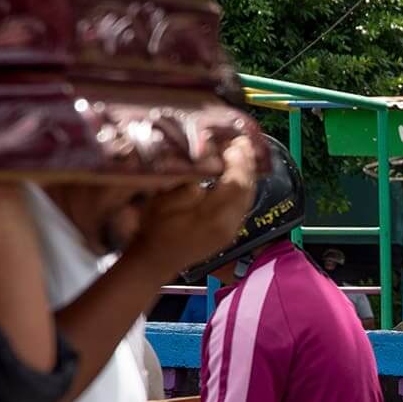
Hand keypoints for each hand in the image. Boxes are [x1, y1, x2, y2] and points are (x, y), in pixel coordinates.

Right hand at [129, 135, 258, 274]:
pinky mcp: (231, 231)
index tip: (233, 143)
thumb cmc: (155, 228)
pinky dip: (243, 186)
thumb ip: (186, 183)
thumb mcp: (163, 201)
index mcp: (212, 217)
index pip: (235, 184)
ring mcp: (232, 230)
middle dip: (246, 164)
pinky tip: (237, 173)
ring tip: (242, 153)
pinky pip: (243, 205)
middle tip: (242, 142)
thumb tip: (205, 164)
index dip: (237, 162)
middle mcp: (229, 225)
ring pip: (248, 197)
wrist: (157, 259)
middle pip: (247, 190)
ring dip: (247, 174)